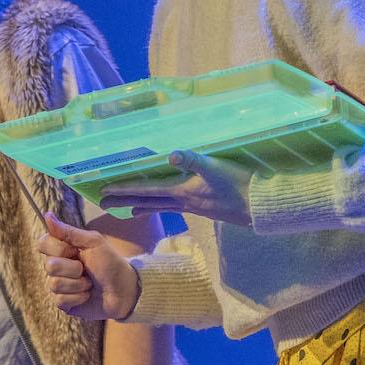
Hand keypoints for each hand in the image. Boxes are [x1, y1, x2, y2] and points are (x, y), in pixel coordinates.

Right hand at [38, 213, 139, 321]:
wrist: (125, 290)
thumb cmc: (111, 264)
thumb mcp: (93, 242)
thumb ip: (68, 231)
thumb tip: (47, 215)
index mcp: (64, 249)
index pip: (43, 243)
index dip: (58, 248)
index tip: (75, 250)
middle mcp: (59, 266)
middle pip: (49, 266)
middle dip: (73, 268)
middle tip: (87, 269)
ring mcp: (60, 285)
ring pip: (55, 284)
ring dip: (79, 284)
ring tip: (91, 283)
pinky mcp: (64, 303)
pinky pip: (60, 300)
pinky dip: (79, 297)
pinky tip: (88, 295)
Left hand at [97, 149, 253, 225]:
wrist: (261, 207)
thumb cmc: (238, 185)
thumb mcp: (215, 168)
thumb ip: (193, 160)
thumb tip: (171, 155)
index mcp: (182, 192)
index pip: (146, 191)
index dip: (124, 190)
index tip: (103, 193)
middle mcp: (184, 202)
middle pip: (148, 202)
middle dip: (125, 201)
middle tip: (103, 204)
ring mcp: (194, 207)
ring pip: (162, 206)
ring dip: (143, 205)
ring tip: (128, 209)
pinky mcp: (205, 208)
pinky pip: (176, 206)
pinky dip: (164, 205)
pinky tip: (169, 204)